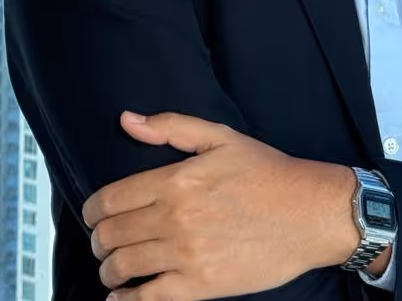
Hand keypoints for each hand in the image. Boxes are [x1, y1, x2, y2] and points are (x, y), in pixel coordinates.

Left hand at [82, 111, 359, 299]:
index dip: (91, 210)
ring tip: (114, 266)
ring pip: (121, 268)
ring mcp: (186, 255)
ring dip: (108, 269)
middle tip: (104, 241)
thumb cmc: (268, 173)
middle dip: (98, 239)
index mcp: (176, 179)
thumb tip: (127, 120)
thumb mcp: (221, 137)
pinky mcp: (200, 286)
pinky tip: (121, 297)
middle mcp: (175, 217)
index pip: (109, 199)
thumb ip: (170, 127)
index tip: (93, 215)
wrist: (310, 213)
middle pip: (109, 235)